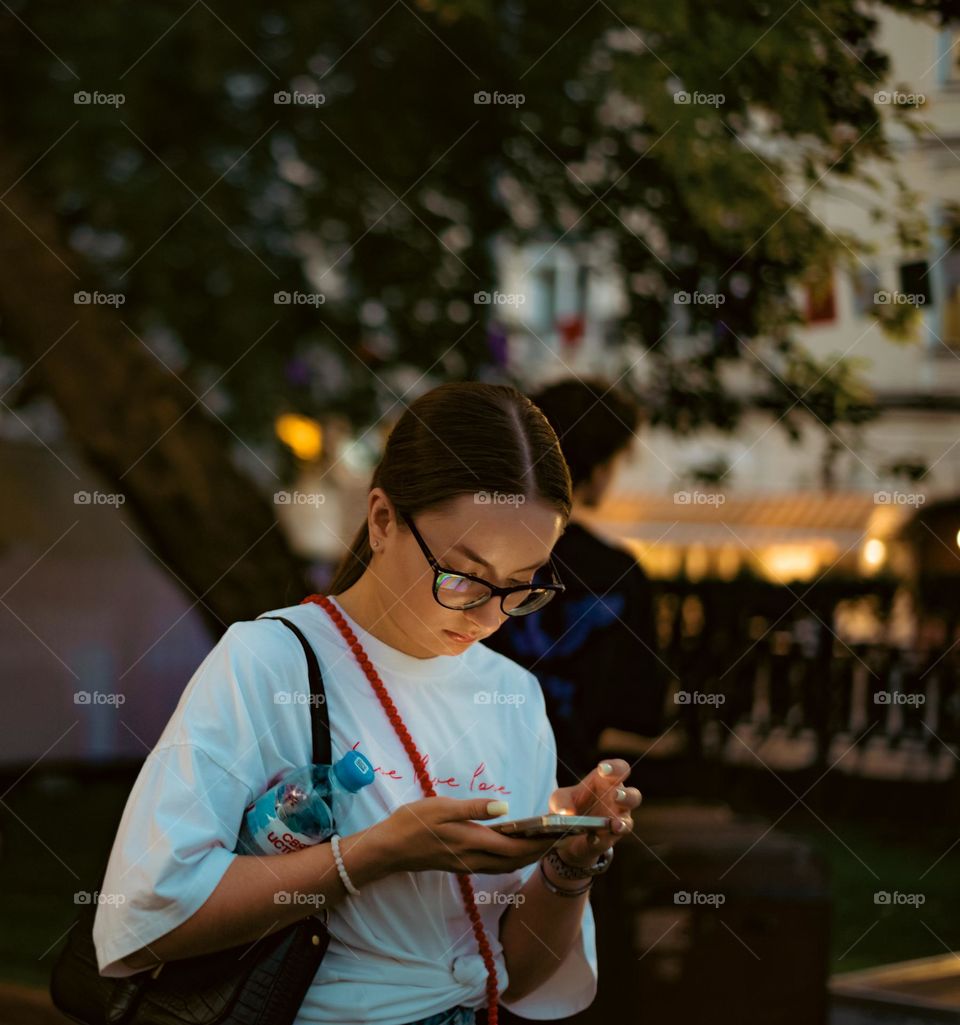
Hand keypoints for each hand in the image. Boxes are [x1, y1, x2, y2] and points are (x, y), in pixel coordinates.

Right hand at [377, 797, 557, 875]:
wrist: (389, 848)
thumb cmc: (413, 823)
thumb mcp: (442, 807)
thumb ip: (474, 808)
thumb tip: (505, 807)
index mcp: (473, 842)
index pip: (515, 846)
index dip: (540, 843)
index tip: (559, 834)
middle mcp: (474, 858)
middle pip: (515, 860)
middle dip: (539, 851)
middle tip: (559, 839)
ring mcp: (467, 864)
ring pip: (506, 865)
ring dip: (526, 856)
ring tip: (542, 842)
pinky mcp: (460, 864)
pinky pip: (494, 864)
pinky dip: (510, 857)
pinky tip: (513, 846)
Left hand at [549, 759, 640, 868]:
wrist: (566, 834)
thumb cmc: (568, 806)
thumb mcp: (559, 799)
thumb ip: (561, 801)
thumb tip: (567, 813)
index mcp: (606, 782)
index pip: (619, 769)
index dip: (615, 767)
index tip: (603, 769)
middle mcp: (616, 801)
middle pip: (634, 795)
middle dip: (627, 795)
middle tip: (615, 795)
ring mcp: (616, 821)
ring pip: (628, 821)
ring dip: (622, 821)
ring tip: (614, 823)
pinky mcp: (609, 839)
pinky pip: (611, 839)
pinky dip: (602, 838)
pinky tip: (594, 838)